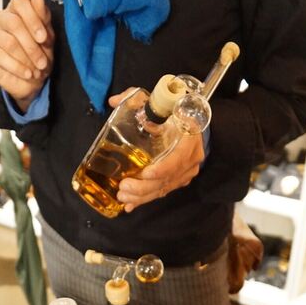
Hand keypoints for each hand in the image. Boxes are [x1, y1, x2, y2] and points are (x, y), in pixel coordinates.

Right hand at [0, 0, 53, 111]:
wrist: (30, 80)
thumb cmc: (38, 55)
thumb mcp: (46, 39)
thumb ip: (43, 19)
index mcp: (16, 9)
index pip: (20, 1)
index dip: (33, 19)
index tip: (44, 39)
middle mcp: (1, 17)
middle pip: (14, 23)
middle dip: (32, 46)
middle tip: (43, 63)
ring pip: (9, 42)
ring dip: (26, 59)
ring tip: (37, 72)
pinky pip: (0, 57)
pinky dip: (17, 67)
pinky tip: (27, 74)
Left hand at [108, 89, 204, 212]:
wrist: (192, 123)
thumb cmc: (173, 113)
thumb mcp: (158, 103)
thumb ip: (135, 99)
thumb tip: (113, 101)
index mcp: (189, 138)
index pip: (178, 159)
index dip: (162, 169)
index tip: (145, 174)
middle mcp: (190, 159)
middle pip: (167, 179)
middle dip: (144, 187)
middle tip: (124, 187)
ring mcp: (185, 172)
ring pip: (163, 189)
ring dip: (142, 196)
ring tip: (123, 197)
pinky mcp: (178, 180)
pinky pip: (162, 192)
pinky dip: (145, 199)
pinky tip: (131, 205)